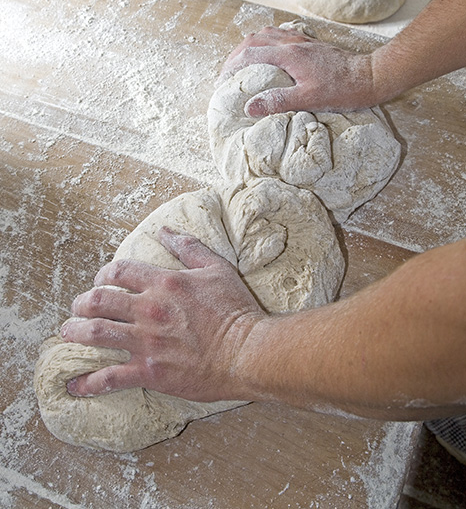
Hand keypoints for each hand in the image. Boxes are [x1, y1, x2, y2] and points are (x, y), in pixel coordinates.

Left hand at [61, 229, 265, 400]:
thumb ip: (188, 247)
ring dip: (75, 332)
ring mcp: (147, 342)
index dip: (103, 274)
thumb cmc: (235, 310)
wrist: (248, 352)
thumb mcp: (216, 268)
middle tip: (78, 308)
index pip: (119, 271)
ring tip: (67, 333)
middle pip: (99, 300)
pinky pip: (109, 377)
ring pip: (96, 333)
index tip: (100, 281)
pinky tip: (74, 385)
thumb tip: (164, 230)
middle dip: (81, 303)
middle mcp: (150, 310)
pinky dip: (88, 382)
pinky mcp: (149, 372)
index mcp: (164, 283)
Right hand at [218, 26, 375, 113]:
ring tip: (242, 63)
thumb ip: (278, 101)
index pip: (249, 55)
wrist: (370, 76)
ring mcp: (302, 40)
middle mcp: (292, 42)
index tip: (223, 82)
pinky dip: (266, 41)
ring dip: (250, 46)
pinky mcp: (310, 43)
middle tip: (227, 73)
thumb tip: (249, 107)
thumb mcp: (309, 99)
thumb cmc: (343, 89)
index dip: (231, 67)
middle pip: (253, 40)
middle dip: (236, 55)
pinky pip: (280, 34)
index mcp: (288, 54)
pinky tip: (268, 53)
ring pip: (266, 34)